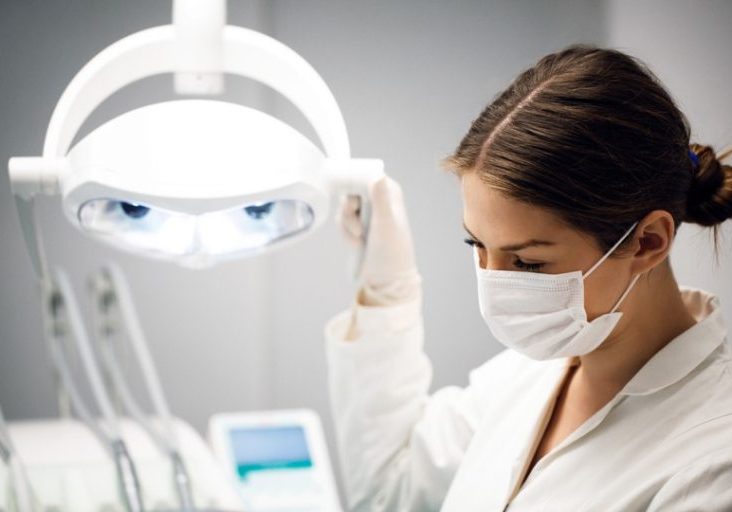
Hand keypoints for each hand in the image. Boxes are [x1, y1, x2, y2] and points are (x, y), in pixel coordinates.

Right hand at [336, 176, 420, 305]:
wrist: (385, 280)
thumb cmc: (391, 252)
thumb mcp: (385, 224)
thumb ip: (380, 199)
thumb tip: (377, 175)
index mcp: (390, 193)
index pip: (365, 175)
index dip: (353, 184)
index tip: (350, 200)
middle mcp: (379, 199)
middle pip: (351, 190)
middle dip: (348, 210)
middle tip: (357, 227)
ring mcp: (368, 214)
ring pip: (344, 207)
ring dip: (346, 225)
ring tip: (359, 239)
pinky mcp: (359, 227)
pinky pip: (342, 222)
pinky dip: (345, 234)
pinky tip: (356, 245)